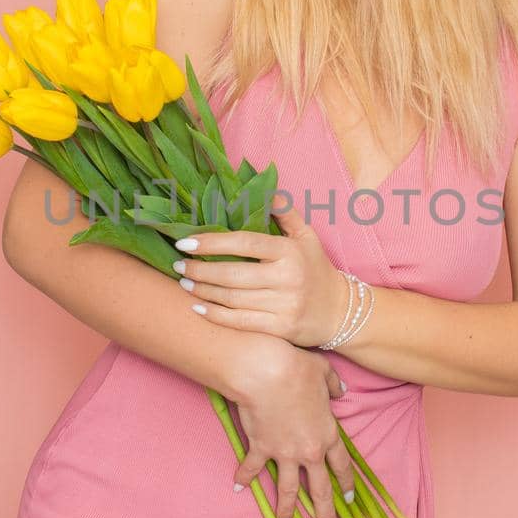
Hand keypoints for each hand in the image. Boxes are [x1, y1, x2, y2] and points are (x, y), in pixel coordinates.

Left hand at [172, 197, 349, 347]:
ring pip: (233, 299)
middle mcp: (287, 278)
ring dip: (203, 291)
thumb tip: (265, 189)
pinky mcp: (279, 328)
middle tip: (178, 264)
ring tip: (184, 282)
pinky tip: (197, 308)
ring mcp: (283, 305)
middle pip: (233, 274)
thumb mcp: (307, 237)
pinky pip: (240, 322)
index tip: (186, 242)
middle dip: (200, 269)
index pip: (245, 243)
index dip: (212, 242)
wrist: (340, 312)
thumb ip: (285, 213)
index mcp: (289, 252)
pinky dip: (215, 316)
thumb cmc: (316, 269)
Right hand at [230, 341, 354, 517]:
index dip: (345, 485)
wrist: (267, 373)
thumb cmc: (297, 369)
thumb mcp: (324, 372)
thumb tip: (342, 389)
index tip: (347, 500)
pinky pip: (252, 469)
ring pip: (288, 489)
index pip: (341, 467)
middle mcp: (309, 451)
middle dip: (325, 516)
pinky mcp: (261, 449)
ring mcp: (284, 453)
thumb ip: (335, 384)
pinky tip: (238, 488)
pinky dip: (244, 479)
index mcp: (328, 435)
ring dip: (286, 510)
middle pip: (320, 490)